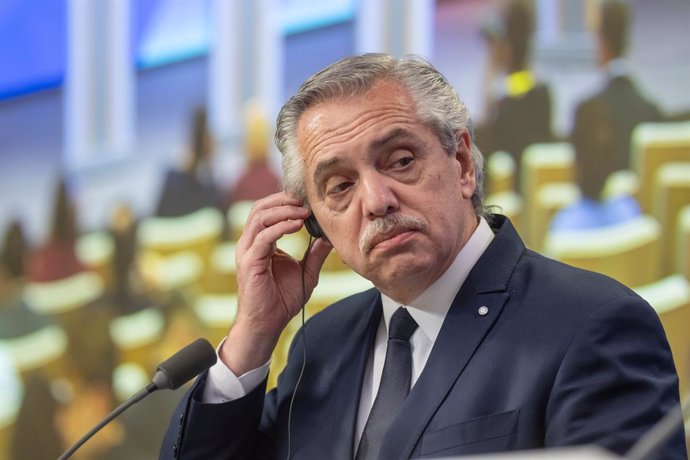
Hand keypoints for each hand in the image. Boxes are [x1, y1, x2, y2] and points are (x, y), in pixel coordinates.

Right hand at [220, 193, 331, 374]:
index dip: (287, 202)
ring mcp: (247, 251)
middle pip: (260, 207)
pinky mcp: (249, 262)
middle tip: (306, 200)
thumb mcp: (306, 272)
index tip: (309, 200)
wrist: (267, 324)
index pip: (268, 211)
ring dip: (283, 210)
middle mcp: (250, 243)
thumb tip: (329, 236)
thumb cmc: (282, 300)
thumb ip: (315, 253)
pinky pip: (262, 236)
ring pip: (259, 217)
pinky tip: (297, 225)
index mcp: (261, 242)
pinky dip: (280, 227)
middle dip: (284, 200)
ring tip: (304, 211)